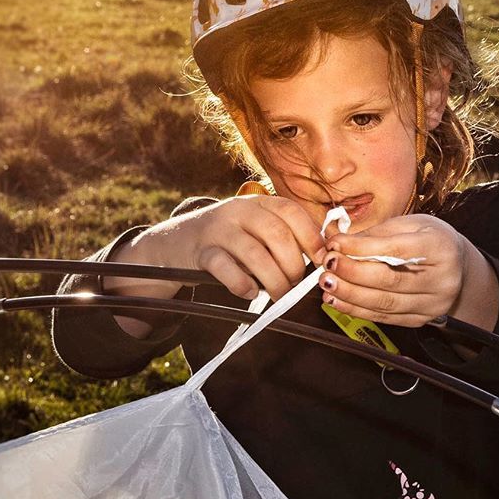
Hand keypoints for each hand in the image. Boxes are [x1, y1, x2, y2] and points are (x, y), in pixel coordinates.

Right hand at [170, 195, 325, 301]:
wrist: (176, 242)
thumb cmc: (228, 240)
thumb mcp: (254, 227)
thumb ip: (282, 236)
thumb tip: (322, 258)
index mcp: (257, 203)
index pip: (290, 211)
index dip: (311, 236)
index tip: (321, 260)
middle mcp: (238, 211)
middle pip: (276, 234)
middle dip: (293, 265)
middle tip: (296, 287)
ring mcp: (217, 230)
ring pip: (254, 253)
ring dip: (274, 279)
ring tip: (279, 296)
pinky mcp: (200, 252)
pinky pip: (224, 268)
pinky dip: (242, 284)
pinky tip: (251, 293)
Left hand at [319, 214, 480, 327]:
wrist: (456, 266)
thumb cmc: (429, 240)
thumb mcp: (409, 225)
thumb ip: (375, 234)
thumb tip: (337, 242)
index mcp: (440, 248)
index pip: (396, 250)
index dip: (361, 248)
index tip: (335, 244)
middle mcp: (441, 279)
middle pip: (390, 280)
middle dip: (352, 273)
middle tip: (327, 265)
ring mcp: (432, 303)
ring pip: (385, 303)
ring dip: (350, 295)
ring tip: (327, 284)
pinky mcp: (421, 319)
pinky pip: (384, 318)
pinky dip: (357, 310)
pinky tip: (338, 300)